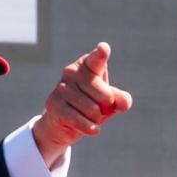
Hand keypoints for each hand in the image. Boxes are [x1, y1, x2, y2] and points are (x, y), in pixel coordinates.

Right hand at [30, 43, 133, 160]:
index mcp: (87, 65)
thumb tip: (123, 103)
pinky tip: (91, 128)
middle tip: (98, 108)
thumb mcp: (109, 102)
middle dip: (106, 108)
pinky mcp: (54, 104)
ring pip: (93, 110)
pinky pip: (81, 121)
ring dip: (96, 119)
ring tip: (89, 116)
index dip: (100, 55)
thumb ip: (121, 99)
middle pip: (104, 95)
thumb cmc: (91, 105)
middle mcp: (72, 72)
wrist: (63, 124)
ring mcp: (61, 87)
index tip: (104, 48)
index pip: (96, 60)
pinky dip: (90, 128)